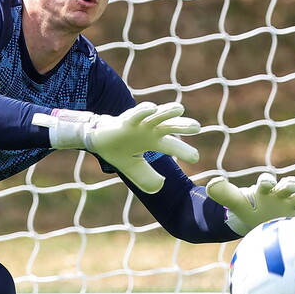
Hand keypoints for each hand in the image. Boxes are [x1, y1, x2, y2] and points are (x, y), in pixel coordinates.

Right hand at [33, 102, 200, 193]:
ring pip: (156, 116)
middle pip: (170, 126)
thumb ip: (146, 176)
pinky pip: (135, 114)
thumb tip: (161, 185)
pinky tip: (152, 108)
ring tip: (179, 109)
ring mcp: (139, 124)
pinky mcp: (125, 121)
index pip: (173, 145)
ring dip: (167, 112)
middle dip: (183, 126)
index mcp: (153, 141)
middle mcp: (150, 130)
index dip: (184, 150)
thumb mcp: (132, 168)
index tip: (195, 157)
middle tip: (197, 127)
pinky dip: (143, 111)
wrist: (96, 140)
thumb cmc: (118, 150)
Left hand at [206, 171, 294, 234]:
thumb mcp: (234, 202)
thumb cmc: (246, 208)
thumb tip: (212, 183)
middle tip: (293, 185)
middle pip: (288, 185)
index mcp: (264, 189)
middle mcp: (280, 192)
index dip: (266, 181)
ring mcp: (293, 202)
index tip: (266, 183)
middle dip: (291, 184)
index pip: (266, 182)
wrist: (256, 219)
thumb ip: (223, 193)